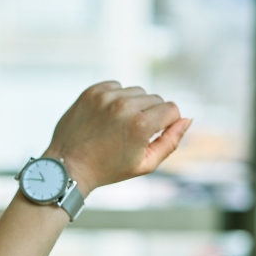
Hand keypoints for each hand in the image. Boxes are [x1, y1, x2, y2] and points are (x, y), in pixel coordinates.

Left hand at [43, 81, 191, 194]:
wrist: (68, 166)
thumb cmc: (109, 169)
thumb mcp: (146, 163)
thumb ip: (171, 141)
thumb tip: (187, 119)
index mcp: (140, 125)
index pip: (172, 109)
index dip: (167, 123)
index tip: (153, 135)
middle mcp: (124, 106)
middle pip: (155, 99)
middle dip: (151, 114)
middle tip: (132, 134)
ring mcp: (106, 97)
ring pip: (137, 91)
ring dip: (134, 105)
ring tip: (119, 125)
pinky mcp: (92, 91)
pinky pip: (117, 86)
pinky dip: (117, 98)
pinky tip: (107, 116)